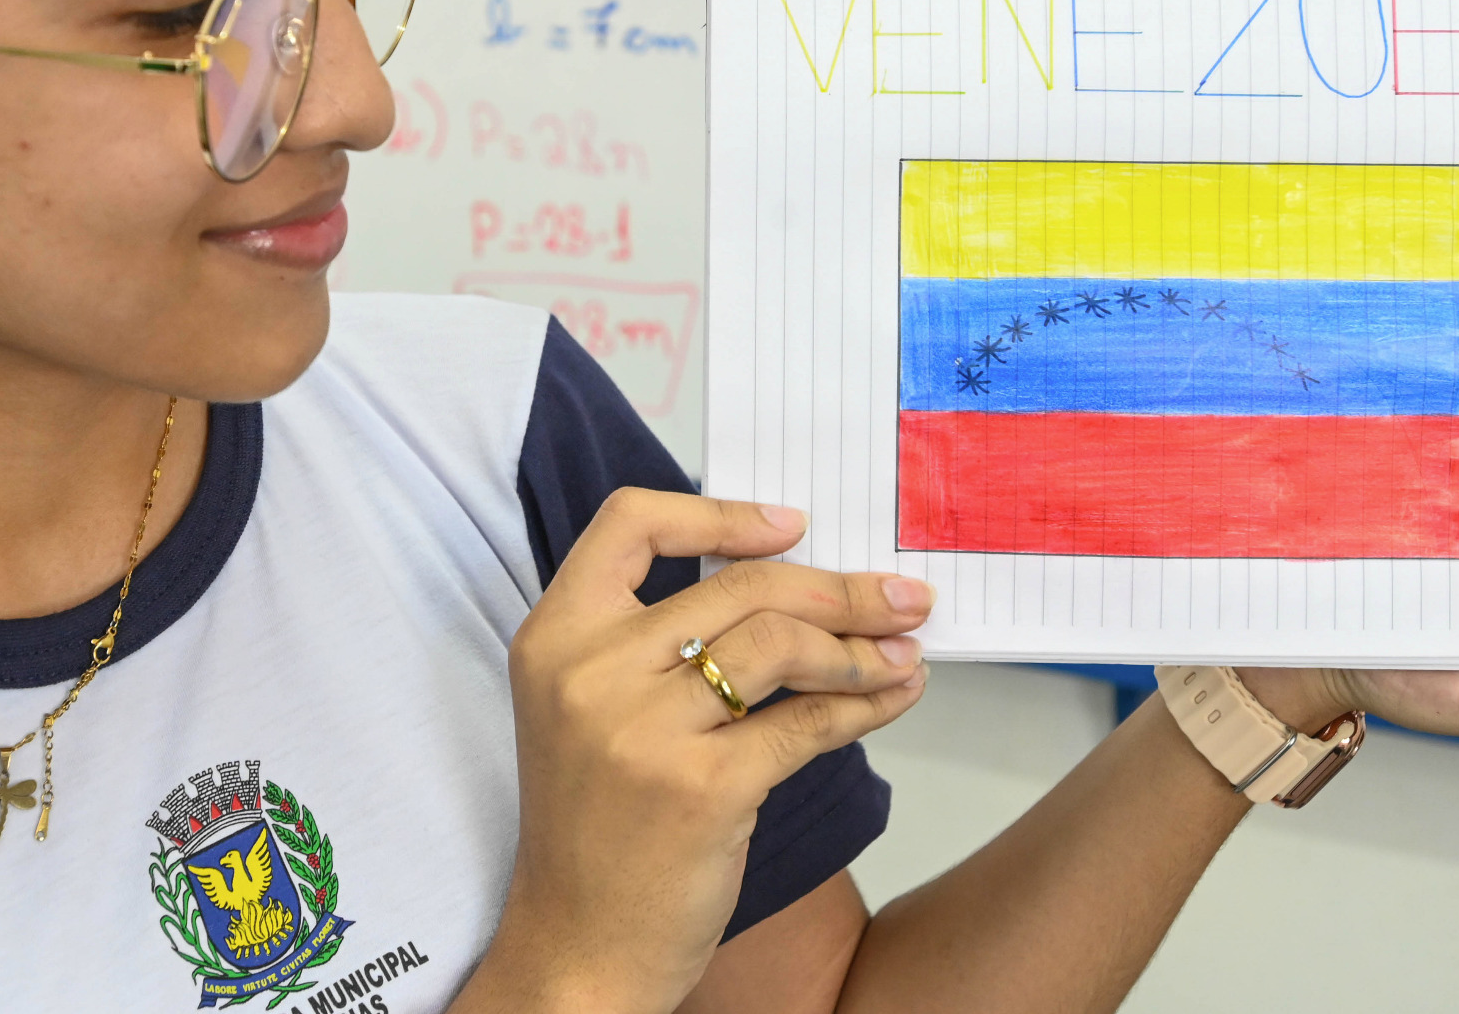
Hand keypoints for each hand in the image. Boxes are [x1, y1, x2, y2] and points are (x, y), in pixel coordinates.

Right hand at [462, 491, 931, 1013]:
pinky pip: (806, 722)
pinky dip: (863, 704)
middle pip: (739, 585)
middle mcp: (589, 672)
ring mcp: (642, 730)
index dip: (718, 512)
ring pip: (781, 644)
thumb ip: (654, 642)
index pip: (628, 524)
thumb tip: (789, 581)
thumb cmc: (598, 826)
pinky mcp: (702, 789)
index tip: (790, 525)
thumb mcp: (591, 710)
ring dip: (862, 645)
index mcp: (554, 637)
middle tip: (900, 595)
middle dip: (838, 587)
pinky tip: (892, 698)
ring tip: (904, 653)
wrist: (578, 947)